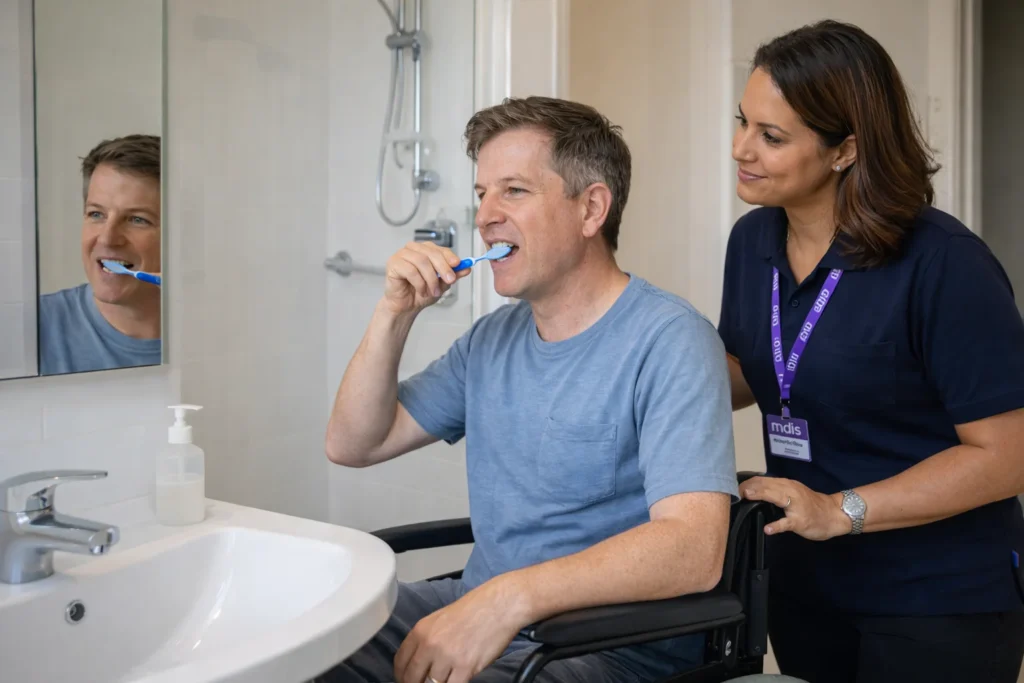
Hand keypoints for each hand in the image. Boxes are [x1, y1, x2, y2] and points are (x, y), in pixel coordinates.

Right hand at [382, 242, 469, 314]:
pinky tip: (421, 290)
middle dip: (443, 267)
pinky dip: (419, 283)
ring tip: (433, 291)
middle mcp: (412, 249)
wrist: (405, 306)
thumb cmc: (420, 292)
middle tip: (450, 280)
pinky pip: (410, 270)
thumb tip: (467, 268)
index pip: (439, 248)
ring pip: (422, 262)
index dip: (449, 256)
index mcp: (425, 250)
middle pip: (431, 253)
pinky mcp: (393, 264)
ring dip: (431, 279)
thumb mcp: (442, 284)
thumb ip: (453, 275)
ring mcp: (402, 255)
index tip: (458, 264)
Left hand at [394, 580, 524, 682]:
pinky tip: (457, 679)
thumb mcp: (440, 619)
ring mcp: (447, 657)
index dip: (402, 675)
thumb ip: (426, 639)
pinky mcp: (465, 667)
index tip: (408, 679)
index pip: (400, 662)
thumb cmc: (475, 609)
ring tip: (447, 677)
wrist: (499, 605)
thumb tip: (419, 662)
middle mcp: (430, 644)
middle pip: (412, 678)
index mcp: (421, 630)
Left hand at [739, 476, 851, 540]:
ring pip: (777, 497)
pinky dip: (777, 525)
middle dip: (750, 487)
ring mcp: (796, 506)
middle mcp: (790, 491)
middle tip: (734, 491)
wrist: (833, 514)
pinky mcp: (801, 521)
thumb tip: (752, 490)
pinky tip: (768, 529)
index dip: (748, 483)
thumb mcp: (792, 493)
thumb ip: (775, 491)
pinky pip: (787, 522)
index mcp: (786, 484)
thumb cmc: (809, 505)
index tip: (734, 487)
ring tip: (746, 497)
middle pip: (767, 485)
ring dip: (761, 496)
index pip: (763, 480)